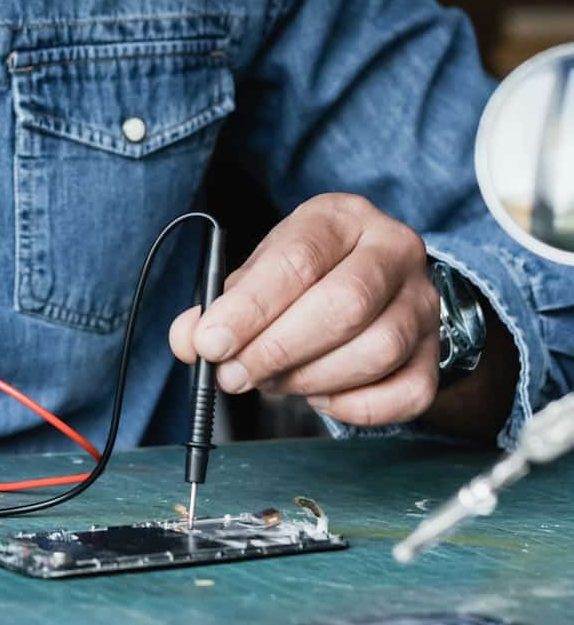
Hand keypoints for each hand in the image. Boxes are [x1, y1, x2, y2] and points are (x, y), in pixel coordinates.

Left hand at [168, 193, 439, 425]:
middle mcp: (395, 251)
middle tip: (234, 375)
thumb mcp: (261, 271)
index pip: (299, 260)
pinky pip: (407, 394)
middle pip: (345, 305)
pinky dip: (355, 406)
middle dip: (278, 349)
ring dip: (312, 378)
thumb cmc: (308, 275)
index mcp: (343, 217)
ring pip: (377, 351)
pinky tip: (319, 395)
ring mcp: (424, 303)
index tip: (211, 344)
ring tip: (272, 381)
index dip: (250, 308)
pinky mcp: (436, 353)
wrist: (374, 283)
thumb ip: (222, 304)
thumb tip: (188, 340)